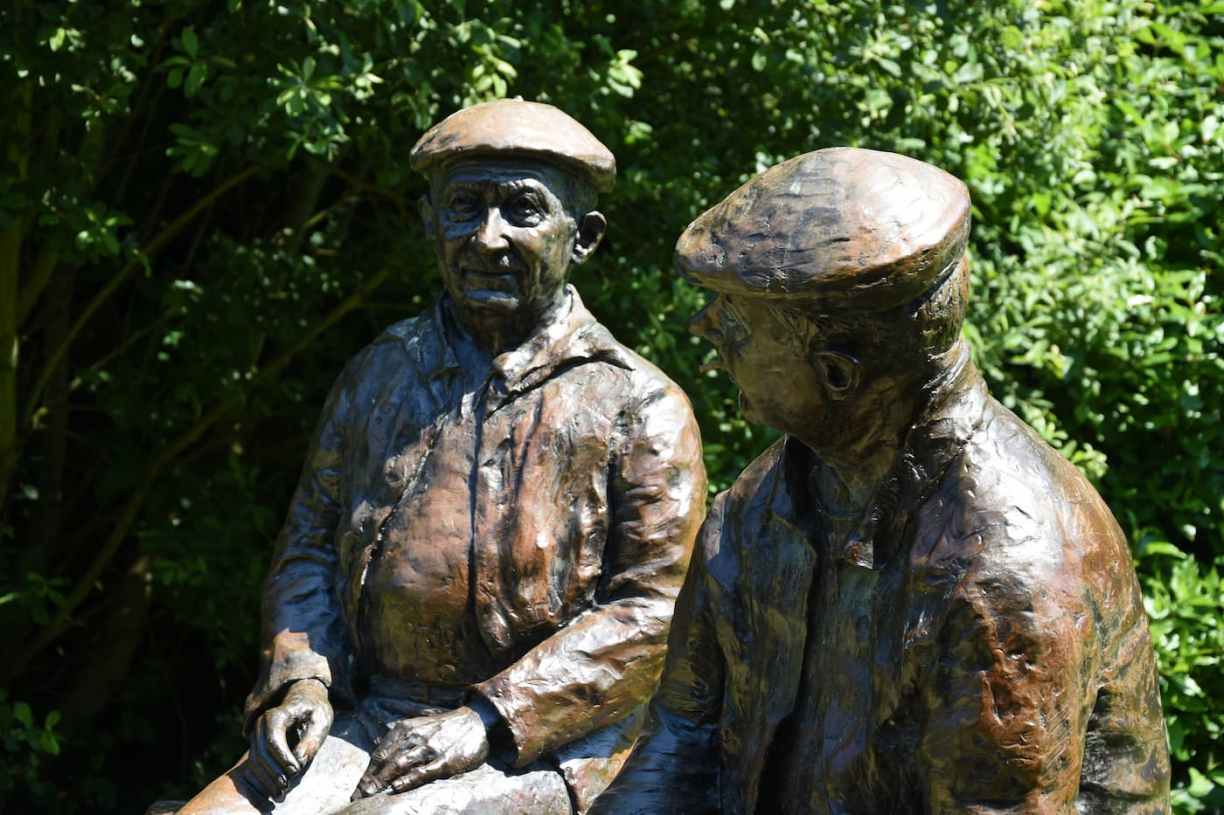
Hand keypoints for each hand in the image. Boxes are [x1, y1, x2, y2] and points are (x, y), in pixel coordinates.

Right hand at [246, 678, 332, 799]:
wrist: (305, 697)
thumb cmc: (316, 709)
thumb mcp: (321, 721)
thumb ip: (311, 741)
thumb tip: (298, 762)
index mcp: (278, 714)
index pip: (273, 741)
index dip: (283, 759)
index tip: (296, 772)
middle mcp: (261, 723)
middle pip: (261, 753)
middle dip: (274, 773)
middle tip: (287, 787)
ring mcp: (257, 732)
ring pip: (255, 760)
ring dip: (268, 779)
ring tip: (283, 792)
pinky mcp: (257, 742)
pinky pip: (256, 762)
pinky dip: (265, 777)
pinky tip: (277, 787)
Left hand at [351, 705, 490, 799]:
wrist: (476, 719)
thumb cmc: (444, 727)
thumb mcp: (418, 726)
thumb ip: (400, 740)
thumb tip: (379, 761)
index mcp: (405, 729)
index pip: (380, 754)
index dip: (367, 773)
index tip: (357, 790)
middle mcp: (415, 737)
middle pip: (386, 761)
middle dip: (370, 781)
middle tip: (358, 796)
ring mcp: (430, 748)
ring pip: (400, 765)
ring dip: (382, 781)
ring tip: (370, 795)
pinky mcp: (445, 759)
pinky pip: (423, 771)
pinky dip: (408, 780)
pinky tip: (396, 788)